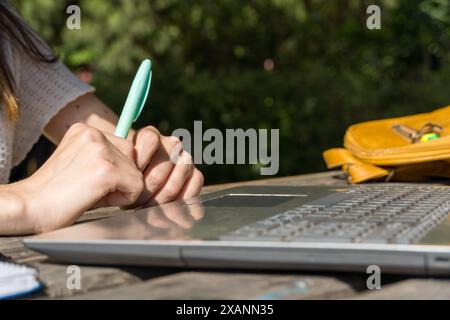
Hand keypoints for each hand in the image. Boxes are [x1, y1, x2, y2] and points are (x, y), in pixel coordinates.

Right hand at [16, 123, 143, 232]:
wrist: (30, 206)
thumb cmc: (56, 192)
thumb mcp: (81, 162)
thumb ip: (105, 157)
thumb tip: (139, 162)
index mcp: (85, 130)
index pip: (124, 147)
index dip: (115, 170)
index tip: (90, 181)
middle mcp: (94, 133)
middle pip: (133, 158)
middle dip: (121, 178)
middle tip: (92, 189)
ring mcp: (101, 150)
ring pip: (136, 173)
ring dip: (121, 189)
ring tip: (92, 193)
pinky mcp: (107, 169)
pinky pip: (137, 186)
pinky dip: (123, 199)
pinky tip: (97, 199)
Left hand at [115, 126, 203, 206]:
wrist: (134, 190)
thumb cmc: (122, 181)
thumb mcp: (115, 172)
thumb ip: (118, 170)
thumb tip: (126, 178)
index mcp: (149, 136)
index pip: (151, 139)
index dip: (138, 162)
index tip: (126, 180)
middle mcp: (170, 144)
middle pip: (165, 162)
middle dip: (148, 188)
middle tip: (135, 204)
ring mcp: (185, 158)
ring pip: (179, 174)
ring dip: (162, 198)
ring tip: (147, 209)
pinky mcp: (195, 174)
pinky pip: (196, 182)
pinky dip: (181, 199)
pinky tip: (167, 210)